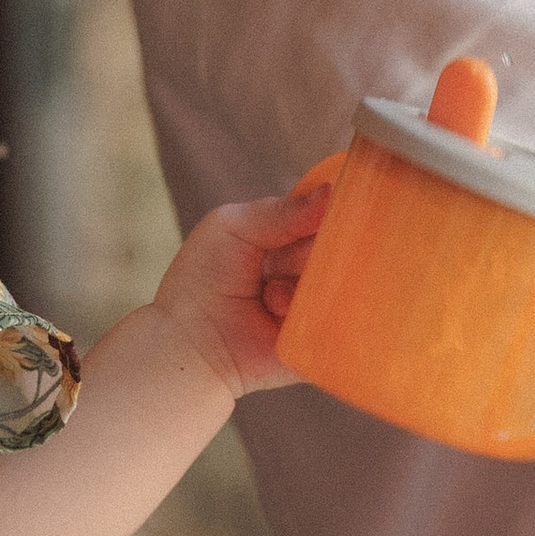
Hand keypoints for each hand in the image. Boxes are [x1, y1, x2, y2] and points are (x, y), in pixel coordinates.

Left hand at [150, 183, 328, 399]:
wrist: (191, 344)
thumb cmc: (202, 280)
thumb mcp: (232, 226)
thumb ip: (281, 210)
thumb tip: (332, 191)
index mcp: (289, 238)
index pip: (326, 214)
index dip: (328, 213)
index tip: (324, 213)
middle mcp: (307, 268)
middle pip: (337, 246)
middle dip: (305, 253)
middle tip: (270, 268)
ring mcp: (317, 302)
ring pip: (340, 280)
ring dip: (302, 285)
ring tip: (268, 300)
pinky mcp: (323, 336)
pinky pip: (343, 317)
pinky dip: (314, 312)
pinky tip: (278, 315)